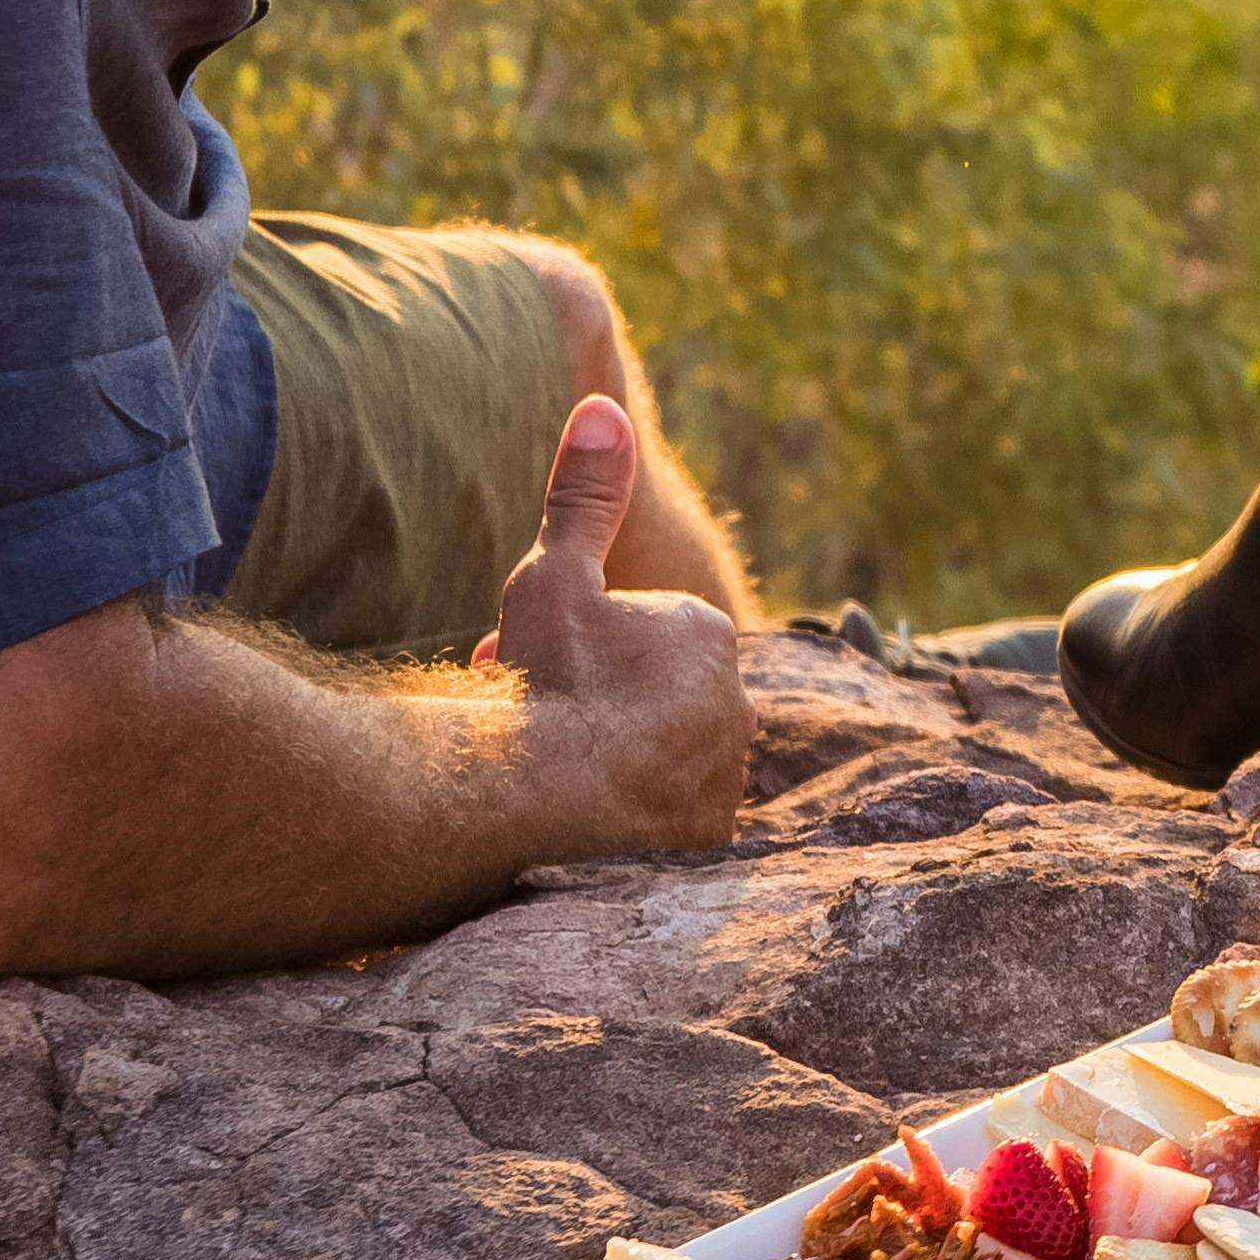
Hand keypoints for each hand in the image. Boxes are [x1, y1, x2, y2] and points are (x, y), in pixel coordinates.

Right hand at [484, 394, 746, 860]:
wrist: (536, 806)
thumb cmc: (546, 681)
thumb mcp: (554, 572)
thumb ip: (584, 495)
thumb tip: (602, 410)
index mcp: (709, 637)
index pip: (640, 630)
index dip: (577, 642)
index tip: (528, 659)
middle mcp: (734, 711)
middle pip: (645, 694)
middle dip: (588, 697)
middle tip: (524, 713)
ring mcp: (721, 785)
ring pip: (652, 756)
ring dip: (603, 755)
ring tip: (540, 767)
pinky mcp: (701, 849)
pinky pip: (658, 819)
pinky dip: (619, 816)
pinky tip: (569, 823)